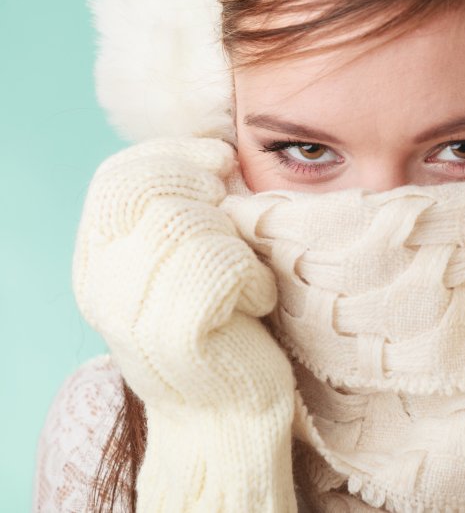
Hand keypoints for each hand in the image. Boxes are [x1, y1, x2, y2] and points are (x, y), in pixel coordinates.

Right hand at [73, 137, 295, 510]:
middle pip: (149, 190)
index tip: (220, 161)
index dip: (172, 155)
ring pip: (189, 223)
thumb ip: (178, 212)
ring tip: (246, 281)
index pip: (118, 178)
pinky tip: (257, 305)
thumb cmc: (223, 330)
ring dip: (236, 244)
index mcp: (97, 261)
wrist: (228, 421)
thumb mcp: (185, 264)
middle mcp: (101, 285)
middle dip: (206, 193)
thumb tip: (214, 153)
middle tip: (237, 225)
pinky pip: (223, 264)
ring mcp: (132, 313)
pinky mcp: (176, 336)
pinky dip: (254, 278)